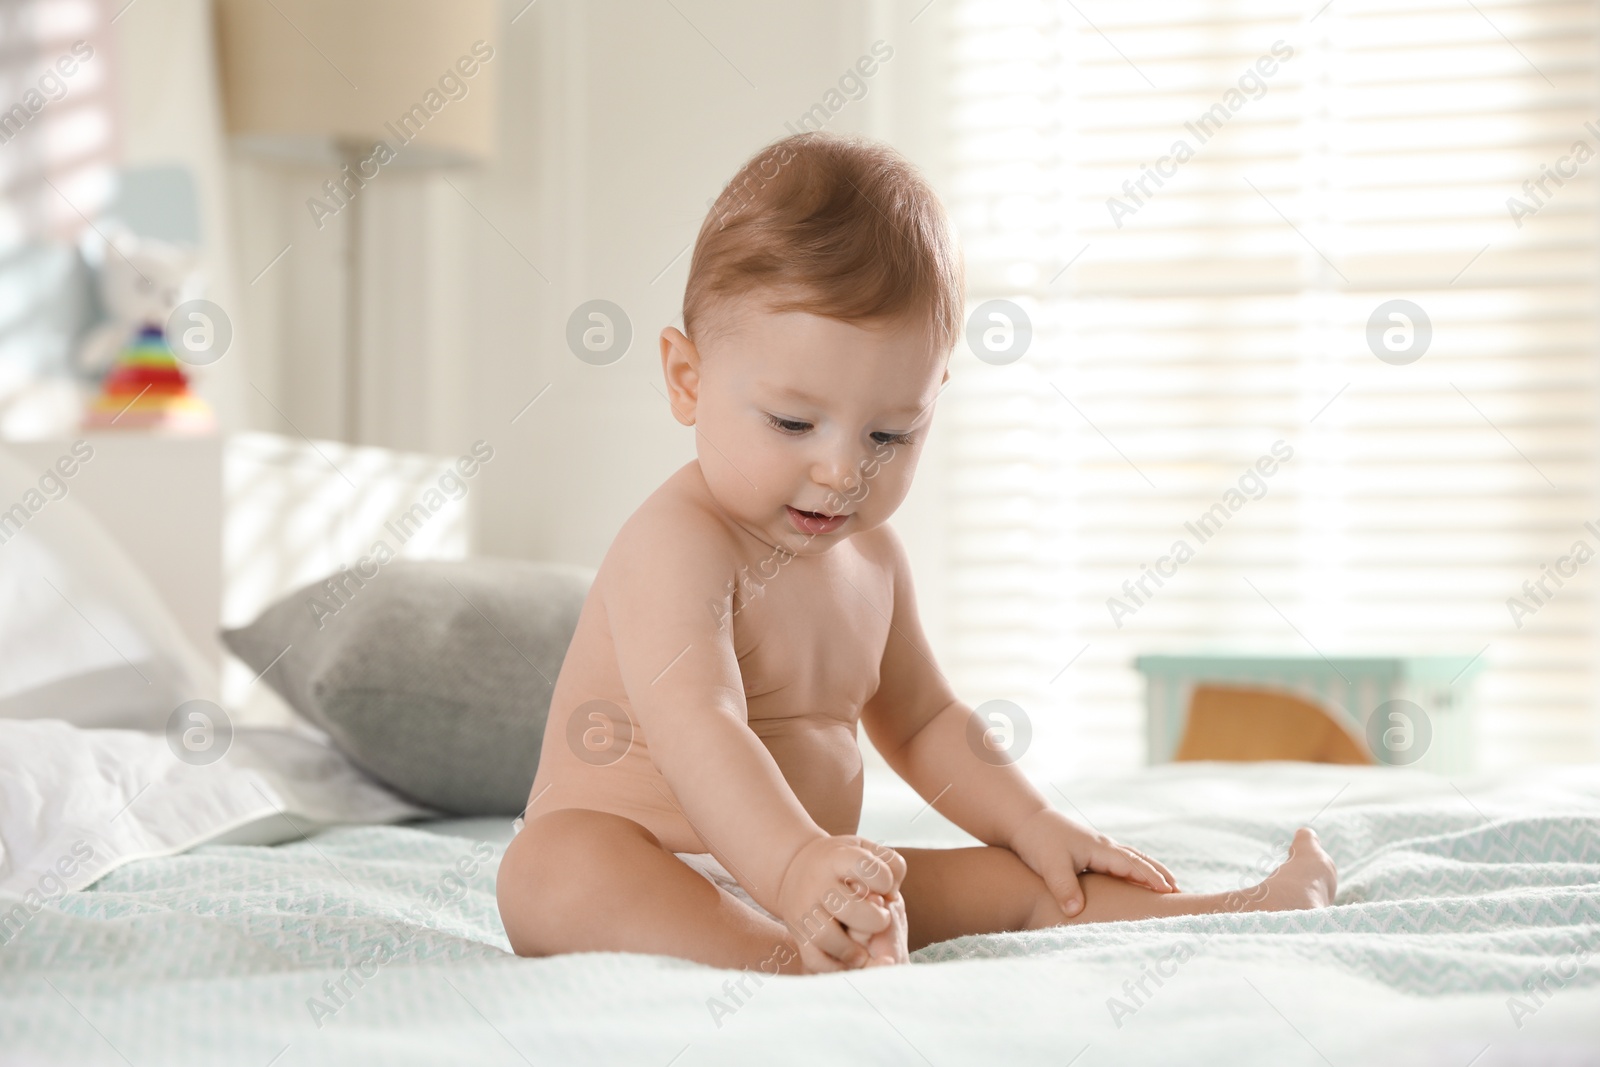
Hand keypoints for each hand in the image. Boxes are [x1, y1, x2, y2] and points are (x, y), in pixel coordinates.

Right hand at [776, 835, 905, 972]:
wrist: (796, 867)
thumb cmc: (843, 863)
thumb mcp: (867, 850)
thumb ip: (891, 866)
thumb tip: (891, 898)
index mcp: (837, 859)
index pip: (867, 869)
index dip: (885, 881)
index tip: (883, 886)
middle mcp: (818, 884)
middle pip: (849, 908)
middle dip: (875, 919)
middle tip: (880, 919)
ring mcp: (805, 911)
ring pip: (827, 937)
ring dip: (854, 950)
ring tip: (865, 949)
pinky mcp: (799, 935)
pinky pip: (814, 959)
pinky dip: (835, 968)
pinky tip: (850, 960)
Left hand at [1008, 808, 1176, 917]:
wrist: (1025, 821)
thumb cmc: (1038, 841)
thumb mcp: (1050, 866)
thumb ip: (1064, 888)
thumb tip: (1076, 912)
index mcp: (1100, 849)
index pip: (1131, 865)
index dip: (1150, 878)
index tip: (1169, 891)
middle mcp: (1104, 847)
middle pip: (1138, 860)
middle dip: (1159, 874)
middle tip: (1179, 890)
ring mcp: (1098, 847)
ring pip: (1131, 858)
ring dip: (1149, 870)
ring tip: (1166, 884)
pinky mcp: (1090, 851)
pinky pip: (1120, 860)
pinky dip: (1134, 868)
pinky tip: (1134, 877)